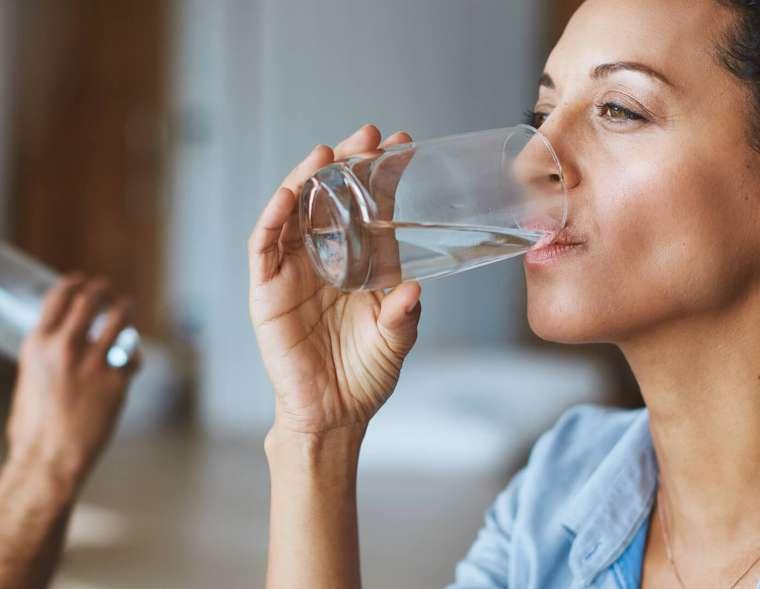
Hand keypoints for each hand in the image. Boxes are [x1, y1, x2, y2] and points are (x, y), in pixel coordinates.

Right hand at [6, 275, 138, 488]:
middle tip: (109, 291)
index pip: (59, 296)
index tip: (84, 281)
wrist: (48, 458)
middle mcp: (65, 347)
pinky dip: (132, 356)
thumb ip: (45, 356)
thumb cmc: (35, 427)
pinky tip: (130, 361)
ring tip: (126, 308)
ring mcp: (93, 362)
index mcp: (38, 344)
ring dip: (125, 310)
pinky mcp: (117, 380)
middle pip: (91, 299)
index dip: (75, 283)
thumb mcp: (30, 379)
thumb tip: (58, 343)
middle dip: (103, 290)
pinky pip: (132, 356)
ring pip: (119, 319)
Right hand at [248, 124, 421, 435]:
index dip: (382, 177)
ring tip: (326, 154)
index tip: (404, 146)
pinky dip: (272, 218)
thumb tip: (413, 287)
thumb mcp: (395, 340)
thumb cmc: (364, 375)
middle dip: (346, 165)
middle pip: (330, 199)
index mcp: (359, 264)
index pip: (369, 210)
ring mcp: (293, 271)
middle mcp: (325, 259)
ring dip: (306, 180)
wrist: (332, 414)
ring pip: (294, 212)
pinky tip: (287, 194)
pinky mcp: (266, 290)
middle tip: (368, 135)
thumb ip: (404, 314)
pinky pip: (264, 247)